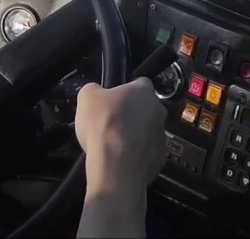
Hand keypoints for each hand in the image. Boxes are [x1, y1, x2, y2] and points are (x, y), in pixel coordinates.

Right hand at [75, 78, 166, 198]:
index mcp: (144, 91)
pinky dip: (136, 156)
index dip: (124, 91)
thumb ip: (94, 90)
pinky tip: (120, 161)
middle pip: (145, 109)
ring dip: (134, 136)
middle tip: (111, 124)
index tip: (112, 101)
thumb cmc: (103, 124)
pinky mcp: (160, 158)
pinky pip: (146, 153)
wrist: (116, 166)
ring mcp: (162, 135)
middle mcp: (159, 110)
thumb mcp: (87, 96)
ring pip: (147, 131)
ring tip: (113, 146)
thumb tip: (97, 92)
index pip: (139, 83)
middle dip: (131, 115)